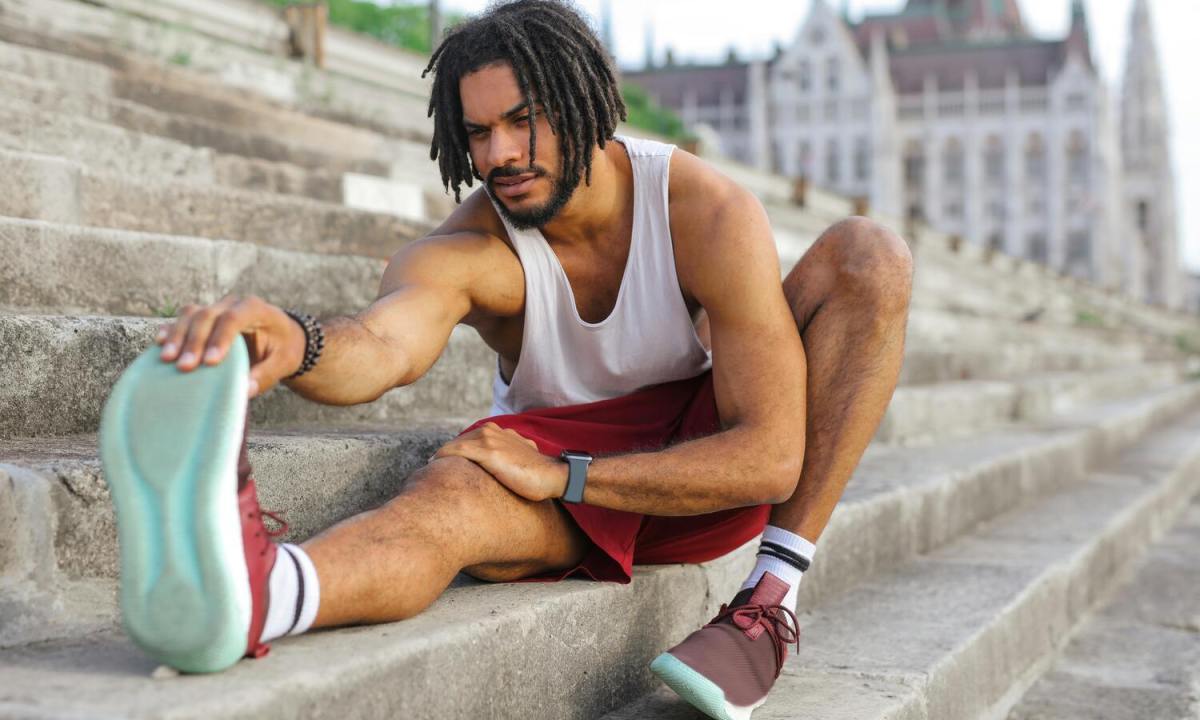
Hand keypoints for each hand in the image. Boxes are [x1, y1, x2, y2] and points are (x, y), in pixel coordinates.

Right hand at [156, 295, 306, 397]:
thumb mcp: (284, 362)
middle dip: (194, 341)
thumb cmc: (283, 349)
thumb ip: (267, 374)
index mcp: (255, 308)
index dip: (219, 338)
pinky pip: (182, 320)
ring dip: (177, 336)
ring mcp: (216, 308)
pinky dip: (171, 331)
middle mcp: (232, 303)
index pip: (233, 318)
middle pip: (207, 315)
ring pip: (190, 314)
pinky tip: (159, 345)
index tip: (211, 362)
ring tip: (167, 359)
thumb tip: (246, 390)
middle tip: (184, 367)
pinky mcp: (203, 318)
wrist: (282, 336)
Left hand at [433, 423, 568, 501]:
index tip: (443, 465)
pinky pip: (457, 451)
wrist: (553, 476)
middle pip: (458, 442)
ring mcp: (489, 440)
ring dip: (441, 457)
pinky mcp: (487, 452)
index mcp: (499, 433)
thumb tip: (497, 472)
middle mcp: (492, 432)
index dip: (455, 452)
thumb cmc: (538, 475)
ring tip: (428, 470)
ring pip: (455, 445)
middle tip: (431, 470)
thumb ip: (505, 459)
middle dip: (445, 455)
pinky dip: (442, 456)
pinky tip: (433, 465)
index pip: (469, 440)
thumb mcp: (519, 460)